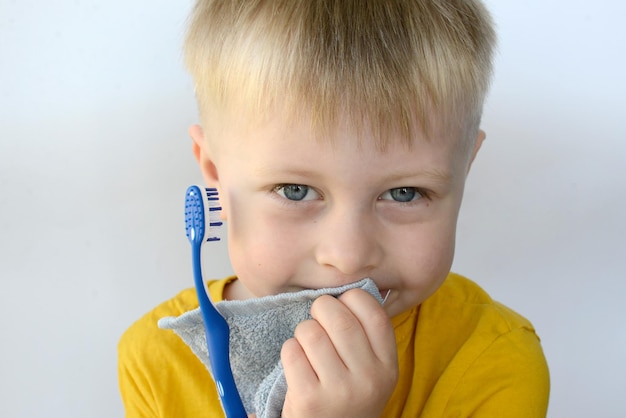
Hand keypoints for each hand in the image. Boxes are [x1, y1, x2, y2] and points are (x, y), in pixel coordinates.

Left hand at [280, 289, 397, 417]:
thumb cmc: (348, 396)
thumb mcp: (372, 372)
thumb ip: (367, 338)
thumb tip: (347, 291)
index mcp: (388, 366)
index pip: (374, 313)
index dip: (352, 300)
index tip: (342, 307)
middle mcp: (369, 378)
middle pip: (339, 318)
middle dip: (321, 309)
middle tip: (318, 320)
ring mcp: (339, 390)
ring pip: (311, 333)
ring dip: (303, 332)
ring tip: (307, 346)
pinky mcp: (310, 399)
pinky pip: (291, 352)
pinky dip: (289, 350)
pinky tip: (297, 364)